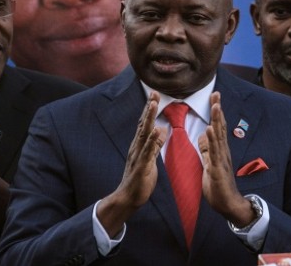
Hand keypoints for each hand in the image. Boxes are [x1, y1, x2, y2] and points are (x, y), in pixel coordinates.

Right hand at [98, 91, 166, 236]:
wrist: (128, 198)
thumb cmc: (139, 180)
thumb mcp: (150, 160)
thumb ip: (155, 146)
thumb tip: (162, 130)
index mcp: (139, 146)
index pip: (145, 124)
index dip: (150, 109)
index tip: (155, 95)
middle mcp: (136, 147)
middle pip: (143, 124)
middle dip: (149, 108)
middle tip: (154, 93)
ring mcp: (137, 156)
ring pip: (144, 134)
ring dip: (148, 119)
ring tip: (153, 105)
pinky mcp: (141, 167)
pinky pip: (147, 152)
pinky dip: (151, 141)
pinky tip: (156, 132)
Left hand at [199, 92, 256, 227]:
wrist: (227, 203)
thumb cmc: (218, 185)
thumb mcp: (210, 164)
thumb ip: (207, 150)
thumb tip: (203, 136)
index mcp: (219, 150)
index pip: (217, 126)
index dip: (215, 111)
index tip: (214, 96)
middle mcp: (223, 151)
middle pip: (220, 126)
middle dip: (218, 110)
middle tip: (216, 93)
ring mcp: (222, 159)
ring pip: (219, 136)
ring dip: (217, 120)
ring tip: (215, 106)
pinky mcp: (218, 169)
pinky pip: (215, 152)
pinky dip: (212, 140)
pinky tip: (210, 130)